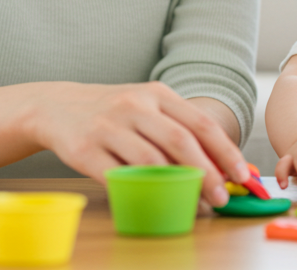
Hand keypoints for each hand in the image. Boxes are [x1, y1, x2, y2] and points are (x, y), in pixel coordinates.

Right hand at [24, 81, 249, 205]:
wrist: (55, 106)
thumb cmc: (113, 112)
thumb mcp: (145, 106)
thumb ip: (177, 127)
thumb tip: (219, 165)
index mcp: (157, 94)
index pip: (200, 123)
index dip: (224, 151)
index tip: (241, 175)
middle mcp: (134, 105)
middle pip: (180, 142)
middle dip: (207, 173)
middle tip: (222, 197)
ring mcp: (108, 126)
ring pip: (151, 161)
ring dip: (176, 187)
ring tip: (194, 204)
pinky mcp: (84, 149)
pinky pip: (117, 176)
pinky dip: (139, 191)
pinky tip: (154, 201)